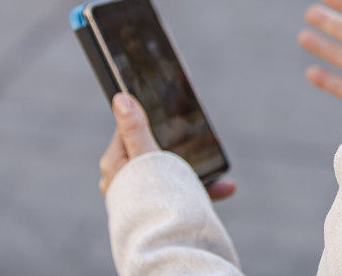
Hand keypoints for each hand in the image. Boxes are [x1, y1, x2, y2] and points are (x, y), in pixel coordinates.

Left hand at [98, 93, 235, 201]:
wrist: (164, 243)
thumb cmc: (150, 198)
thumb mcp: (146, 155)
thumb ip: (135, 128)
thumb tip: (121, 98)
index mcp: (115, 164)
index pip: (128, 130)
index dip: (150, 119)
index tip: (171, 113)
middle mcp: (124, 180)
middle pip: (153, 152)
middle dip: (181, 146)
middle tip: (202, 139)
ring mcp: (141, 196)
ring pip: (170, 173)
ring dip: (197, 168)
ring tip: (216, 164)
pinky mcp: (157, 210)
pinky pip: (180, 193)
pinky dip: (203, 189)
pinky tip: (226, 187)